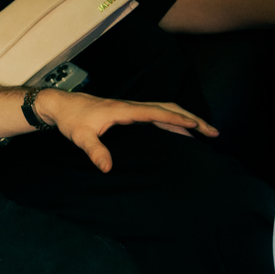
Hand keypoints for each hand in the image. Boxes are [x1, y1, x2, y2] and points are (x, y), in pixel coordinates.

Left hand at [36, 91, 215, 171]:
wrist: (61, 105)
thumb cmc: (71, 120)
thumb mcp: (81, 137)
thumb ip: (94, 151)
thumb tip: (107, 168)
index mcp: (124, 110)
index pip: (157, 113)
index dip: (178, 119)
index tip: (197, 127)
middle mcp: (132, 106)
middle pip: (169, 108)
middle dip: (193, 119)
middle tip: (213, 132)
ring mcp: (132, 108)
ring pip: (166, 109)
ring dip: (186, 118)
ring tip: (205, 131)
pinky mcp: (129, 112)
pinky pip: (157, 113)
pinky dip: (173, 120)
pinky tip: (180, 130)